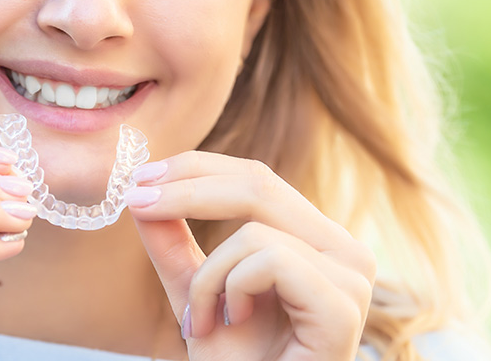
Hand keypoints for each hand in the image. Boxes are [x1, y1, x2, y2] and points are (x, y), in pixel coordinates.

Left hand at [128, 152, 377, 360]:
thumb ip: (174, 247)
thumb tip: (141, 192)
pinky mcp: (341, 306)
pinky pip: (270, 261)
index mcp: (318, 242)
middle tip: (138, 202)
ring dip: (208, 278)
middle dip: (187, 189)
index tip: (140, 178)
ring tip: (204, 321)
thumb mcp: (196, 295)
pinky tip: (234, 322)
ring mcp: (353, 278)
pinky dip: (233, 290)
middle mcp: (345, 252)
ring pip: (255, 231)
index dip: (198, 169)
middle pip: (260, 185)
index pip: (258, 180)